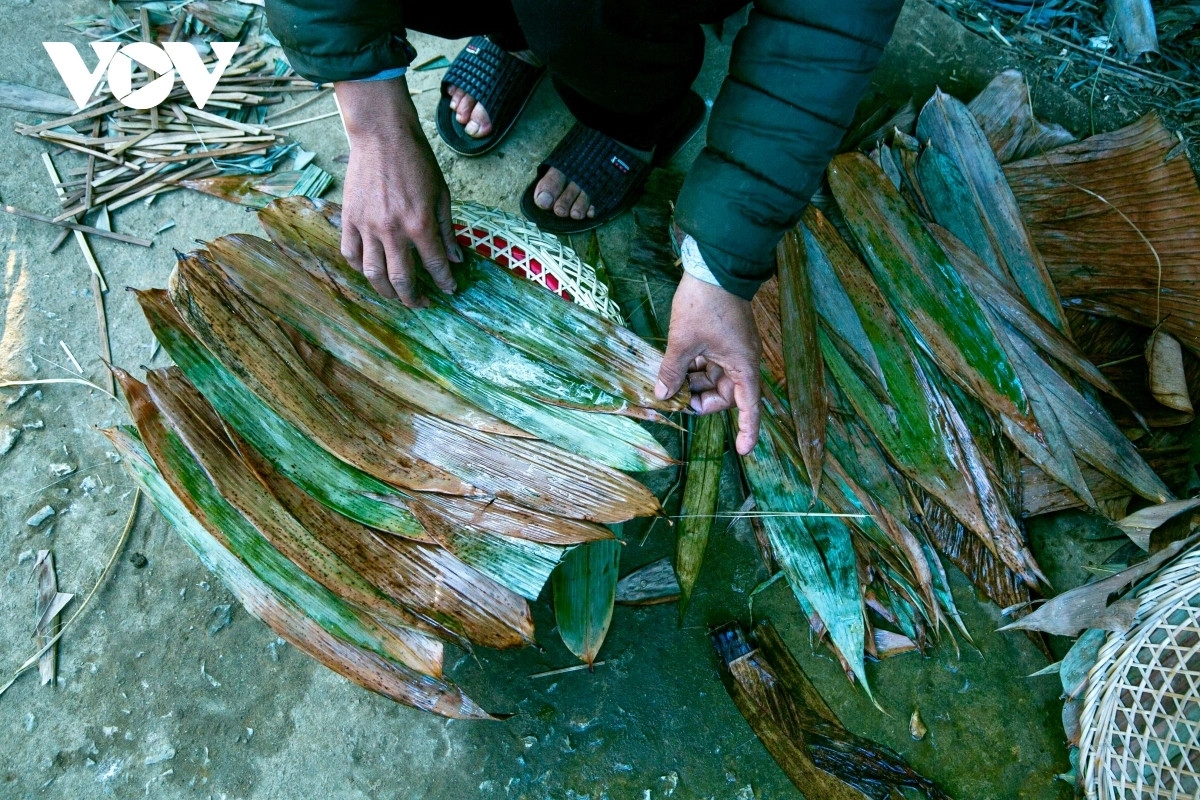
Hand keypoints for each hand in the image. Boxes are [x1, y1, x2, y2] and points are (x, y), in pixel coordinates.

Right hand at [335, 77, 461, 306]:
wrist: (382, 136)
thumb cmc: (416, 161)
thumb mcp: (441, 194)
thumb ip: (447, 230)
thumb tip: (455, 259)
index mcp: (420, 224)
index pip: (435, 266)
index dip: (445, 282)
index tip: (449, 290)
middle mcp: (392, 231)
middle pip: (401, 280)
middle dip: (413, 298)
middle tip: (421, 303)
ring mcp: (367, 227)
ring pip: (373, 274)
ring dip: (386, 292)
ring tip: (396, 295)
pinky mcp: (349, 219)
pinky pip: (351, 254)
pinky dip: (360, 268)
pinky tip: (371, 271)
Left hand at [656, 273, 761, 454]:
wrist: (714, 266)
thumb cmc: (704, 304)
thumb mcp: (683, 341)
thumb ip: (673, 370)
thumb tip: (663, 394)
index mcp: (742, 365)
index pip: (749, 406)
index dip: (747, 430)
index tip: (743, 450)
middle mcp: (741, 361)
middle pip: (724, 394)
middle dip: (700, 400)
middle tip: (674, 399)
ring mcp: (732, 349)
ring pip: (713, 379)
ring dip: (693, 383)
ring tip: (668, 380)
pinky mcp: (722, 339)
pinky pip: (708, 363)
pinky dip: (692, 368)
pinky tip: (673, 366)